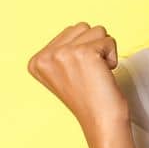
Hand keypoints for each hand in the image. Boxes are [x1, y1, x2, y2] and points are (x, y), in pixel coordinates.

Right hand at [28, 22, 130, 137]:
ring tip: (97, 72)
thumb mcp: (63, 73)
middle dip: (94, 46)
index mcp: (35, 61)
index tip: (80, 74)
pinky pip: (109, 40)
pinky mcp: (84, 53)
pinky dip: (113, 57)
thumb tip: (77, 28)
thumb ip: (62, 50)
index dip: (83, 50)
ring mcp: (62, 53)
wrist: (101, 120)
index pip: (69, 31)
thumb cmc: (89, 97)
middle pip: (82, 27)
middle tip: (91, 72)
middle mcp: (45, 56)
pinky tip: (105, 74)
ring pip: (97, 30)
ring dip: (104, 50)